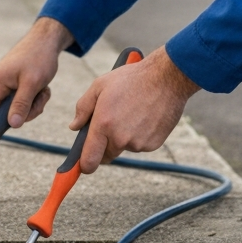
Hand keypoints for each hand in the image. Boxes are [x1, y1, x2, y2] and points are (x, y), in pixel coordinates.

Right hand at [0, 17, 73, 127]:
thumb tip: (13, 125)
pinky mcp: (12, 83)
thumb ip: (21, 105)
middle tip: (39, 99)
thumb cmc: (39, 58)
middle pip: (4, 114)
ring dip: (33, 104)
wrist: (46, 40)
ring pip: (15, 108)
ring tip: (42, 90)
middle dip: (25, 111)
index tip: (18, 124)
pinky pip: (20, 99)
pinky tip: (42, 87)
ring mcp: (4, 84)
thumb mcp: (32, 84)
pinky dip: (33, 97)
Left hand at [70, 47, 199, 172]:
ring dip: (124, 137)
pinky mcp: (153, 144)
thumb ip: (83, 108)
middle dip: (104, 144)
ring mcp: (138, 143)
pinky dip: (140, 135)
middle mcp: (120, 138)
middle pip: (106, 155)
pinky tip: (145, 116)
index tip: (83, 163)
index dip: (84, 165)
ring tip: (132, 112)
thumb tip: (74, 127)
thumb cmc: (131, 79)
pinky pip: (140, 145)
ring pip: (124, 147)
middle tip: (111, 122)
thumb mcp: (100, 86)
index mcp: (103, 125)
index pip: (89, 160)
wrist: (167, 78)